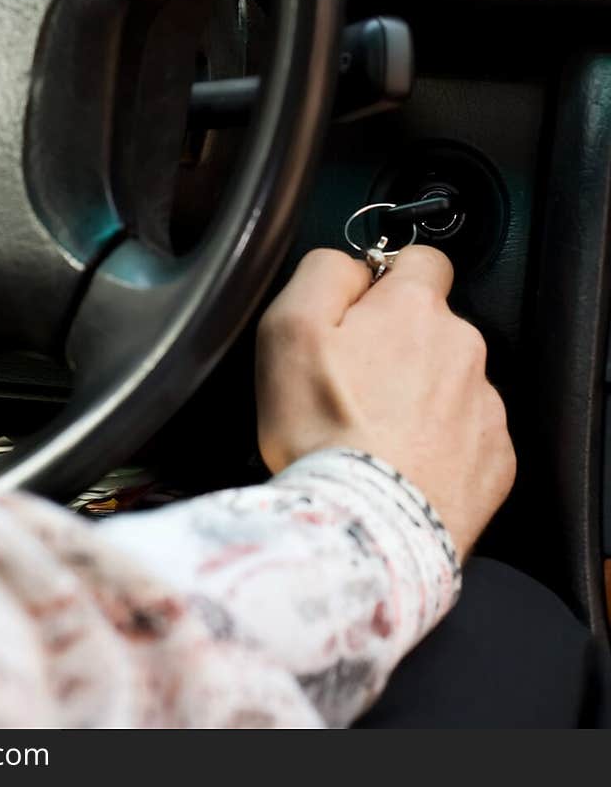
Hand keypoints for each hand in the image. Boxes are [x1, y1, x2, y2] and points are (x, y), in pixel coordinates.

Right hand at [255, 246, 515, 558]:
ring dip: (419, 396)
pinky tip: (401, 464)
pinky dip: (438, 444)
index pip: (423, 259)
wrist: (365, 527)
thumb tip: (353, 263)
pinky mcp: (496, 460)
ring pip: (449, 382)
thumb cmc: (321, 429)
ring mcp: (485, 407)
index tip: (362, 312)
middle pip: (433, 327)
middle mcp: (464, 348)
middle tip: (351, 386)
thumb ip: (324, 271)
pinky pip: (466, 435)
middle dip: (399, 345)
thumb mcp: (289, 327)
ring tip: (373, 434)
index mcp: (416, 309)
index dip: (389, 279)